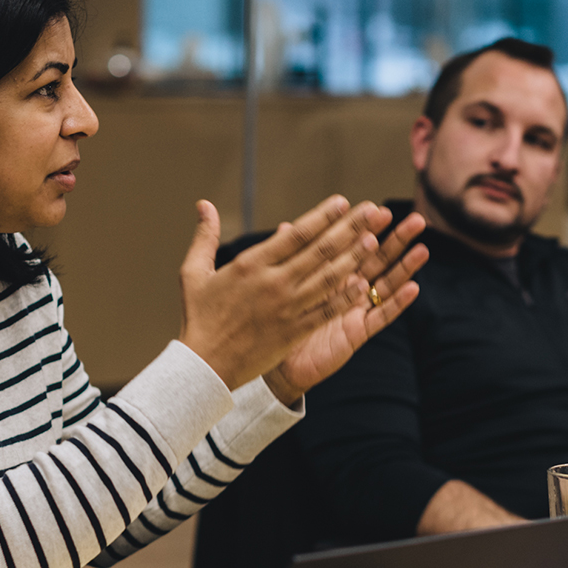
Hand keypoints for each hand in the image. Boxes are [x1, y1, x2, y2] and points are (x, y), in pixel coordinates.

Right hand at [178, 195, 385, 391]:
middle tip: (373, 212)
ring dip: (354, 258)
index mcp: (251, 265)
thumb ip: (204, 236)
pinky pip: (325, 310)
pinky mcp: (293, 331)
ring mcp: (286, 308)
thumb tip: (203, 204)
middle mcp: (273, 283)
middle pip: (319, 250)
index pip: (295, 233)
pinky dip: (345, 297)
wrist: (204, 366)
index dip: (323, 216)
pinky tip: (363, 285)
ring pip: (328, 278)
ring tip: (374, 241)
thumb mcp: (193, 273)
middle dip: (350, 228)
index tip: (343, 202)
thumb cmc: (198, 318)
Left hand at [262, 213, 428, 403]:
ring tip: (423, 248)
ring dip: (405, 267)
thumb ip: (289, 257)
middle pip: (378, 261)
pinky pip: (381, 317)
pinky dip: (397, 303)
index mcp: (331, 273)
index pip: (354, 245)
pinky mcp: (357, 332)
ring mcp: (355, 310)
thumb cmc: (276, 321)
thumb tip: (284, 227)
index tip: (379, 209)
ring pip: (386, 285)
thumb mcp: (283, 285)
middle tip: (417, 221)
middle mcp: (348, 289)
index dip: (367, 228)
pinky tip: (413, 288)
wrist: (275, 361)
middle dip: (397, 241)